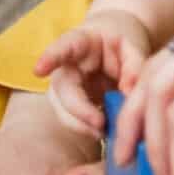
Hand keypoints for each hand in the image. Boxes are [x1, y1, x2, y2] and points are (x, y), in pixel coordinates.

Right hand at [33, 7, 153, 136]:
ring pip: (63, 110)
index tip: (39, 70)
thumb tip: (130, 92)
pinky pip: (74, 121)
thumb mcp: (133, 45)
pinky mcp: (71, 105)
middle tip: (99, 123)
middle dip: (78, 109)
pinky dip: (89, 129)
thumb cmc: (120, 41)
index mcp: (80, 42)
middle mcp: (66, 67)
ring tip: (105, 132)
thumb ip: (134, 64)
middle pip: (62, 88)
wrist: (116, 47)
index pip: (62, 47)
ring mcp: (65, 88)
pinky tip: (104, 133)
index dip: (50, 58)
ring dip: (82, 125)